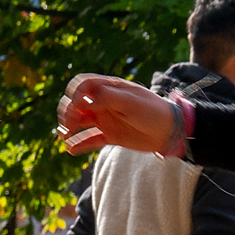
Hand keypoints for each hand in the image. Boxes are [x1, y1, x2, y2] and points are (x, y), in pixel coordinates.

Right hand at [57, 74, 179, 157]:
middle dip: (68, 111)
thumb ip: (108, 98)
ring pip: (80, 121)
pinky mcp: (109, 135)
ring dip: (69, 127)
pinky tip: (71, 150)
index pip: (83, 85)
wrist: (170, 132)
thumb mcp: (131, 102)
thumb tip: (84, 100)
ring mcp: (106, 119)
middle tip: (69, 123)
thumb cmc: (153, 111)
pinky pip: (90, 139)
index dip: (76, 93)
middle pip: (76, 103)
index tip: (78, 105)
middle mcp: (104, 102)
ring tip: (64, 136)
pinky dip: (79, 144)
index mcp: (109, 88)